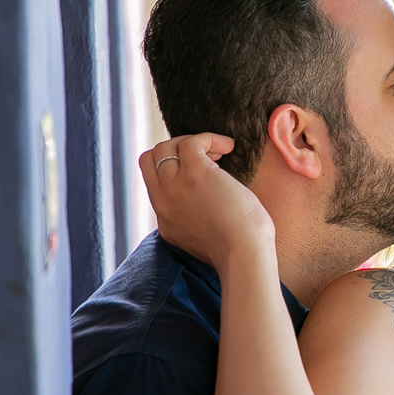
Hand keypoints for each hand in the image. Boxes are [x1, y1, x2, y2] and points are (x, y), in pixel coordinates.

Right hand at [139, 134, 274, 273]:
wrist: (244, 255)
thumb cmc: (241, 249)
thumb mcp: (206, 237)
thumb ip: (196, 220)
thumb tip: (209, 198)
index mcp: (166, 221)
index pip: (155, 184)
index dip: (175, 171)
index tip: (202, 174)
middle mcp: (163, 203)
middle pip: (149, 160)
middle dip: (175, 151)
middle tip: (207, 157)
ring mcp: (175, 187)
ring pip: (164, 148)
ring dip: (193, 142)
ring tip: (220, 152)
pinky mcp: (194, 173)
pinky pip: (191, 142)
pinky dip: (210, 139)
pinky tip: (229, 147)